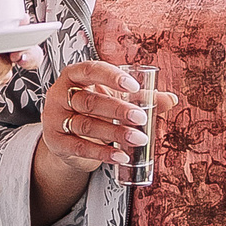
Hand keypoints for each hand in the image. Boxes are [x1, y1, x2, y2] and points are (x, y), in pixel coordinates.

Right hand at [36, 62, 175, 174]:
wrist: (68, 139)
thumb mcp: (114, 99)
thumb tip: (171, 99)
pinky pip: (81, 147)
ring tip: (139, 139)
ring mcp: (54, 119)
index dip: (112, 77)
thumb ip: (141, 98)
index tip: (134, 86)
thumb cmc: (94, 110)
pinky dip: (103, 153)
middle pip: (90, 101)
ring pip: (87, 125)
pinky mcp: (55, 142)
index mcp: (74, 75)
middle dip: (118, 110)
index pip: (90, 70)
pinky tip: (122, 156)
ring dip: (116, 133)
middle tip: (141, 118)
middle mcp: (60, 95)